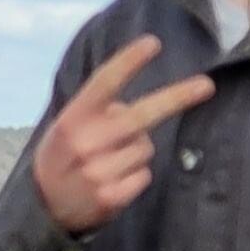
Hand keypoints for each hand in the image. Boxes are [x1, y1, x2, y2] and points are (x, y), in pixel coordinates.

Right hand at [32, 34, 214, 233]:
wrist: (42, 207)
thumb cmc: (63, 156)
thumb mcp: (67, 126)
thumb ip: (96, 113)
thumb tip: (134, 108)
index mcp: (73, 118)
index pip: (103, 83)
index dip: (128, 62)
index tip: (153, 43)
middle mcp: (86, 142)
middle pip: (141, 115)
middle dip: (177, 98)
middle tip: (206, 86)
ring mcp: (99, 171)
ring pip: (146, 148)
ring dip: (136, 152)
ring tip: (110, 162)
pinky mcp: (111, 197)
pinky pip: (144, 175)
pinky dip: (135, 176)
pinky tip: (113, 181)